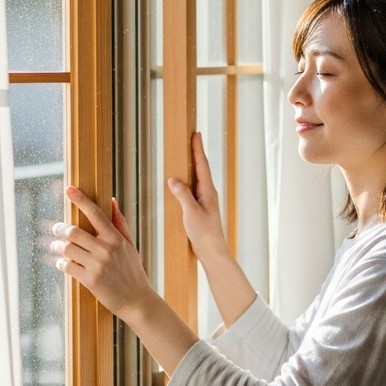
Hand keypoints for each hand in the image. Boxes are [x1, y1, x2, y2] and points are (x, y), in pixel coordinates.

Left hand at [51, 186, 157, 320]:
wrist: (137, 301)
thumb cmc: (133, 272)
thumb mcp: (129, 246)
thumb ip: (119, 223)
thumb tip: (111, 201)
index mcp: (116, 238)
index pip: (95, 213)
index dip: (80, 199)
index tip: (69, 188)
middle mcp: (106, 249)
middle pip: (74, 231)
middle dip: (60, 229)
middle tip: (56, 229)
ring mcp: (98, 265)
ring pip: (67, 248)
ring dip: (58, 246)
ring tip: (56, 247)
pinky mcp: (90, 280)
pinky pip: (67, 267)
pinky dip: (61, 263)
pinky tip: (62, 263)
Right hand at [167, 132, 228, 259]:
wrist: (212, 251)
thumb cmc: (204, 233)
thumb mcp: (191, 212)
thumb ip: (182, 195)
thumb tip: (173, 179)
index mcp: (208, 191)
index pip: (202, 165)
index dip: (198, 149)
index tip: (196, 134)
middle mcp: (208, 194)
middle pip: (201, 169)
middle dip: (196, 154)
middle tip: (192, 139)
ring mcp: (205, 201)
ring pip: (198, 179)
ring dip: (193, 167)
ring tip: (187, 156)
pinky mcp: (200, 209)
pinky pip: (193, 189)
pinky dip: (188, 181)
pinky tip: (182, 184)